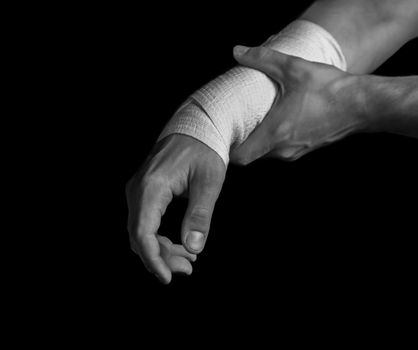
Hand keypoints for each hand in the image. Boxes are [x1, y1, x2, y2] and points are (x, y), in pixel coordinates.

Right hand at [126, 134, 225, 283]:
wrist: (196, 127)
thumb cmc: (205, 150)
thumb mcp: (209, 182)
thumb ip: (200, 215)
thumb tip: (193, 248)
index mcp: (152, 187)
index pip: (142, 232)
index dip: (153, 259)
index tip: (167, 277)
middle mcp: (138, 189)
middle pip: (139, 236)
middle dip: (161, 258)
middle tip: (188, 268)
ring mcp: (138, 190)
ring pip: (141, 231)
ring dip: (162, 250)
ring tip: (188, 261)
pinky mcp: (144, 192)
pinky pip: (146, 222)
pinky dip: (160, 238)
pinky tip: (180, 245)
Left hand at [230, 45, 367, 164]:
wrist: (363, 105)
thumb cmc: (330, 90)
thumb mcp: (294, 69)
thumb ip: (263, 60)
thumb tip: (239, 52)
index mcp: (275, 133)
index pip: (241, 158)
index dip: (227, 151)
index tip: (222, 137)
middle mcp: (283, 149)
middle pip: (252, 155)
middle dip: (241, 142)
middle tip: (235, 124)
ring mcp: (296, 152)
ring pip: (267, 153)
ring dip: (259, 140)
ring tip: (255, 120)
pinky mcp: (306, 149)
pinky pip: (282, 149)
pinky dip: (274, 139)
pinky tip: (278, 120)